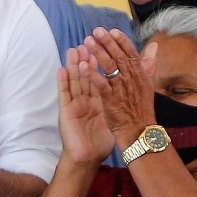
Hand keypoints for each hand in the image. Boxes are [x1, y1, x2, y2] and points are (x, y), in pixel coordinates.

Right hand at [56, 46, 113, 167]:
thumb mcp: (115, 117)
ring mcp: (74, 104)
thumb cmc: (101, 140)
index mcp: (96, 100)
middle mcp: (84, 99)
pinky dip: (62, 81)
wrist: (88, 157)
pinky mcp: (66, 111)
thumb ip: (123, 100)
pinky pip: (64, 94)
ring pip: (74, 80)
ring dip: (73, 64)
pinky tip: (61, 69)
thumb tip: (134, 89)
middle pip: (85, 75)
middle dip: (86, 57)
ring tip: (73, 49)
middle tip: (88, 40)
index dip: (101, 62)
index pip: (99, 76)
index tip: (104, 46)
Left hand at [84, 28, 154, 142]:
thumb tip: (154, 45)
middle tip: (96, 30)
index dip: (121, 41)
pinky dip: (92, 74)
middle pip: (118, 55)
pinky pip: (101, 83)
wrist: (139, 131)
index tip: (112, 30)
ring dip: (98, 52)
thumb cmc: (141, 109)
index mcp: (140, 74)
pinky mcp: (111, 99)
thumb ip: (149, 64)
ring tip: (87, 41)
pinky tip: (83, 66)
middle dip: (107, 42)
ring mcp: (121, 88)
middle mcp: (131, 78)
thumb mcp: (148, 84)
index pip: (131, 52)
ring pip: (109, 66)